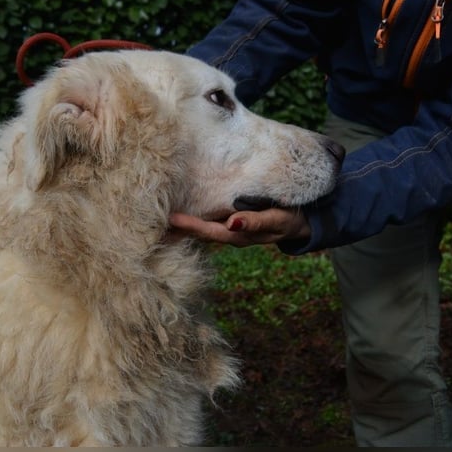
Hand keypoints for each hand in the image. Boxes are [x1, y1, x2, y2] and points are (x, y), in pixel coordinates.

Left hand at [168, 208, 310, 247]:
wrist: (301, 223)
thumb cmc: (288, 219)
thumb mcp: (276, 220)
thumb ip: (255, 221)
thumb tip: (232, 223)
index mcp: (238, 235)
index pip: (207, 231)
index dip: (188, 226)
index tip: (169, 219)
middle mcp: (229, 234)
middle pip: (198, 233)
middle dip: (177, 229)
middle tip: (151, 223)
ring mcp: (229, 229)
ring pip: (201, 228)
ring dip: (182, 226)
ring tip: (159, 219)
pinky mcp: (231, 222)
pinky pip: (208, 222)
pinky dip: (193, 219)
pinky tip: (180, 215)